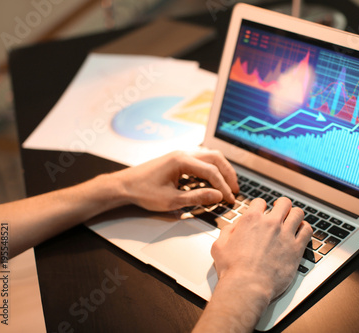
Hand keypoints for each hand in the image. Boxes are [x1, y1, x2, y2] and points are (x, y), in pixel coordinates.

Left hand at [113, 149, 238, 211]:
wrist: (124, 186)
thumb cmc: (143, 192)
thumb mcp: (171, 200)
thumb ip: (197, 197)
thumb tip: (218, 196)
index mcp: (182, 161)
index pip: (211, 172)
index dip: (223, 187)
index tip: (230, 199)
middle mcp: (183, 153)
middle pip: (215, 158)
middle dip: (228, 174)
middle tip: (235, 190)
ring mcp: (181, 155)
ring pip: (209, 156)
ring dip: (221, 169)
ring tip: (228, 184)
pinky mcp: (178, 160)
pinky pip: (201, 160)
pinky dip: (212, 169)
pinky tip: (213, 181)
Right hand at [211, 197, 311, 301]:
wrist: (247, 286)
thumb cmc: (233, 269)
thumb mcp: (219, 246)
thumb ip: (227, 231)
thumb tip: (235, 226)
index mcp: (251, 220)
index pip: (260, 202)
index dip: (261, 206)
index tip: (262, 212)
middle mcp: (270, 223)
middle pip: (284, 203)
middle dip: (282, 205)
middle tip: (281, 211)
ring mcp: (285, 234)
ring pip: (298, 213)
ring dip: (295, 215)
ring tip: (293, 220)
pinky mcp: (296, 248)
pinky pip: (307, 230)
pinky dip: (305, 228)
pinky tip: (301, 232)